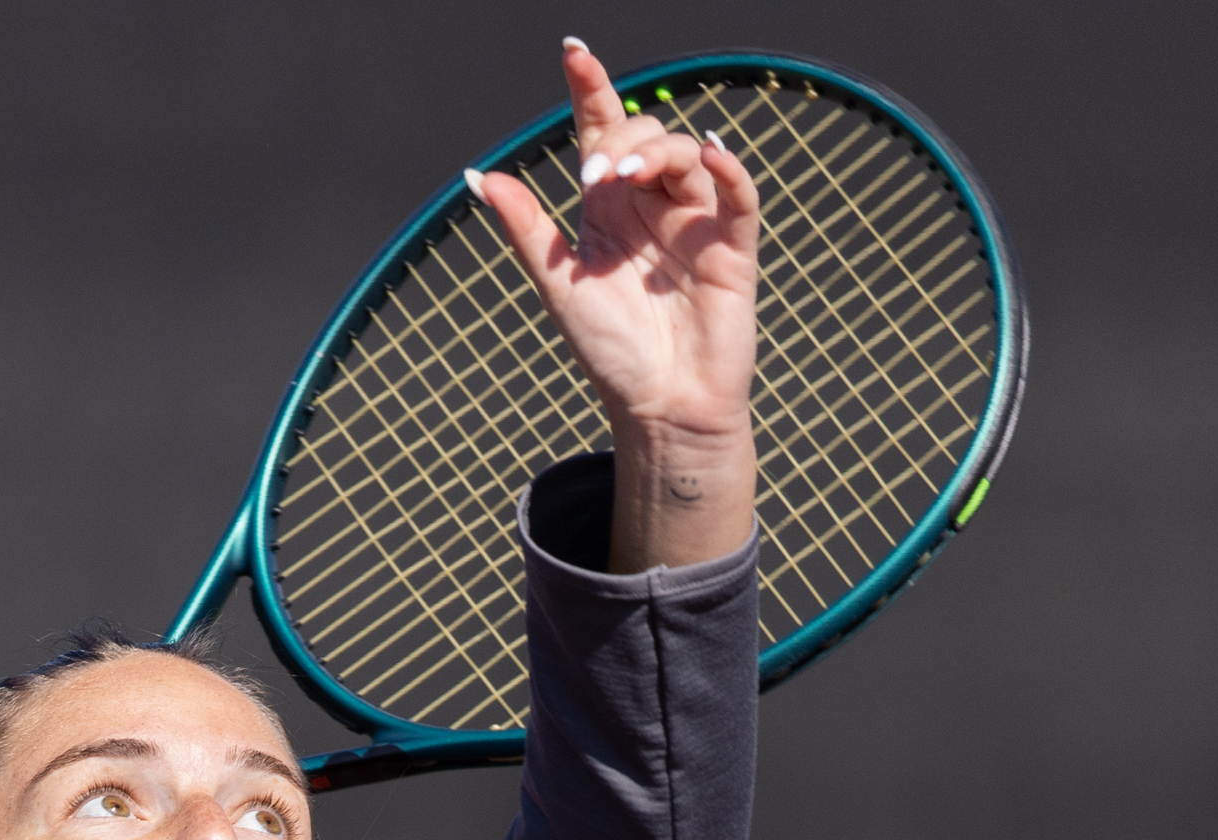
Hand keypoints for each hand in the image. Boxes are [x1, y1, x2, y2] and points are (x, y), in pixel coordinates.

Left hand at [471, 39, 759, 570]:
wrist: (658, 408)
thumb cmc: (610, 353)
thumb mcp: (558, 284)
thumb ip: (525, 228)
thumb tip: (478, 176)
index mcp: (607, 210)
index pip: (601, 132)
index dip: (591, 90)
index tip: (573, 52)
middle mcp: (652, 206)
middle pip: (644, 135)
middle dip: (619, 140)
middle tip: (596, 178)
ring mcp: (694, 222)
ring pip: (687, 154)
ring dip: (656, 153)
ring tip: (623, 178)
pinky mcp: (732, 247)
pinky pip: (739, 194)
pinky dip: (729, 168)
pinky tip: (712, 153)